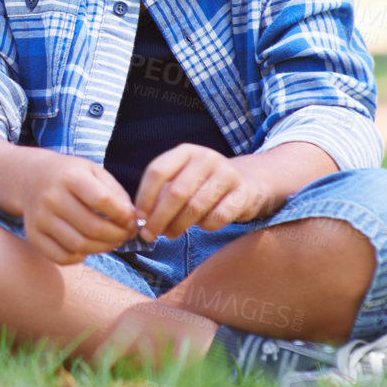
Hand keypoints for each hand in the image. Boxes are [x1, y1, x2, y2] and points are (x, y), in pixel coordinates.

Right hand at [18, 150, 139, 264]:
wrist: (31, 177)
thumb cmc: (70, 175)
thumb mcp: (94, 172)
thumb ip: (115, 193)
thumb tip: (131, 221)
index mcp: (70, 176)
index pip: (102, 201)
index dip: (123, 215)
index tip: (132, 220)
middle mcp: (51, 197)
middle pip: (92, 227)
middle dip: (117, 236)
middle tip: (125, 235)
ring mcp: (40, 218)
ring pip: (79, 245)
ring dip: (103, 248)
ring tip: (111, 241)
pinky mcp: (33, 235)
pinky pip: (61, 257)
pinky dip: (80, 257)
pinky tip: (87, 247)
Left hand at [133, 144, 273, 241]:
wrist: (248, 181)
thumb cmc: (204, 184)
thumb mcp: (182, 179)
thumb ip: (161, 195)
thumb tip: (142, 220)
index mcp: (185, 151)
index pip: (157, 172)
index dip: (144, 197)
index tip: (138, 218)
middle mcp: (206, 158)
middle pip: (176, 192)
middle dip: (159, 218)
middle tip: (150, 234)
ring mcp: (227, 174)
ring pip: (195, 206)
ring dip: (179, 226)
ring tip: (171, 234)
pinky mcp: (244, 192)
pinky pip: (218, 217)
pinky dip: (205, 226)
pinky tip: (201, 226)